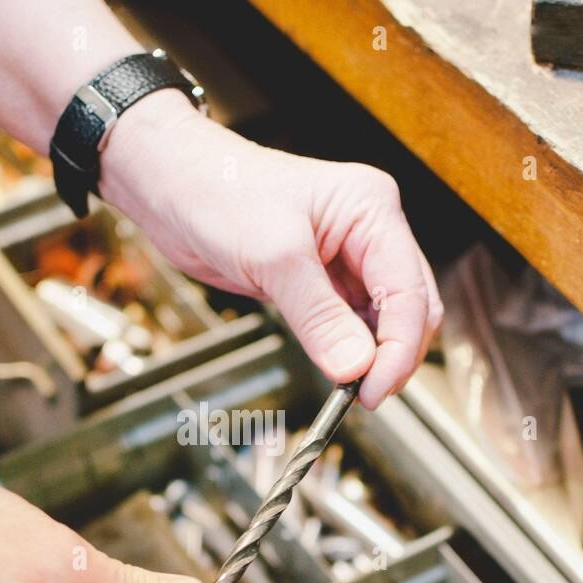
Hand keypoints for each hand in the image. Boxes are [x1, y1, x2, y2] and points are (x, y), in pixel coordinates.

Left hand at [99, 92, 443, 408]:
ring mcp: (347, 256)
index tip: (374, 390)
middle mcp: (369, 231)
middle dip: (393, 355)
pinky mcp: (322, 279)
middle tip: (363, 396)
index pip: (409, 290)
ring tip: (347, 387)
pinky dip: (348, 350)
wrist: (173, 186)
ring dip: (372, 356)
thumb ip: (318, 315)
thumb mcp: (272, 257)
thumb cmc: (218, 192)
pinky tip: (335, 368)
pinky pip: (350, 323)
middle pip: (409, 307)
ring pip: (383, 319)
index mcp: (372, 208)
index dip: (399, 348)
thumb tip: (354, 366)